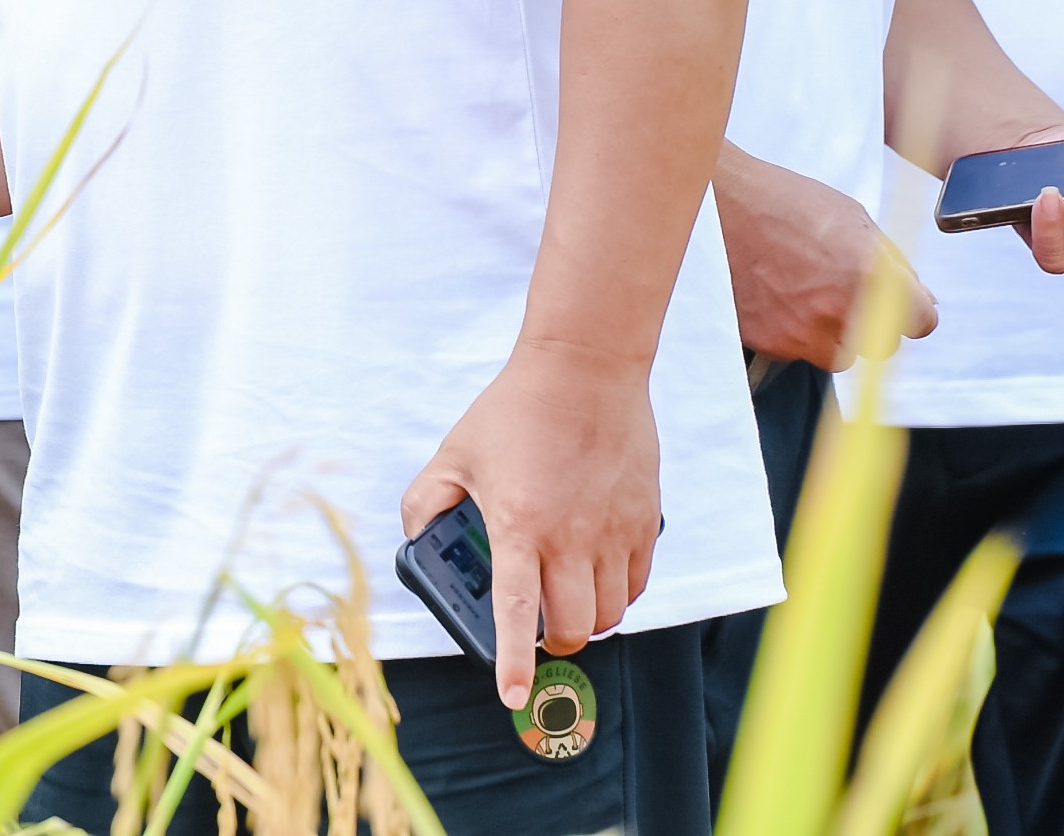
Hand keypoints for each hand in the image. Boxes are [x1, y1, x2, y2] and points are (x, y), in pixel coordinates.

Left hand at [403, 341, 662, 708]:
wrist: (584, 369)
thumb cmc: (513, 410)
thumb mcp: (454, 452)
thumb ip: (427, 500)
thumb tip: (418, 537)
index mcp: (518, 524)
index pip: (517, 610)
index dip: (513, 660)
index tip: (511, 694)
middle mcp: (570, 537)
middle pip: (573, 627)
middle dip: (553, 643)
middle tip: (538, 631)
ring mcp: (613, 531)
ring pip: (609, 614)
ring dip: (587, 622)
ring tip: (566, 602)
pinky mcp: (644, 521)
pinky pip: (636, 584)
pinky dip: (618, 596)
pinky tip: (597, 577)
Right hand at [716, 145, 937, 367]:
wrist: (710, 205)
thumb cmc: (781, 201)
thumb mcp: (851, 217)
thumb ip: (891, 263)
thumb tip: (921, 296)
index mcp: (871, 277)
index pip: (921, 321)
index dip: (912, 309)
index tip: (900, 301)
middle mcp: (840, 312)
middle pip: (880, 346)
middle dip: (871, 322)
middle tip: (842, 291)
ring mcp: (801, 333)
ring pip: (837, 355)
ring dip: (830, 333)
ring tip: (803, 293)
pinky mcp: (767, 343)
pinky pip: (795, 351)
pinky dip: (790, 331)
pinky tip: (773, 296)